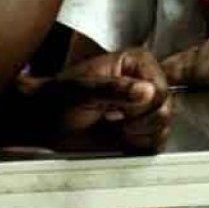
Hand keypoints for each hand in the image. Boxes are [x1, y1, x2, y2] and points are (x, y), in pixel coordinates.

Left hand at [40, 48, 172, 152]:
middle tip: (113, 120)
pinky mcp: (143, 127)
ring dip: (137, 134)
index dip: (141, 107)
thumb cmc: (58, 98)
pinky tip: (120, 137)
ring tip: (114, 127)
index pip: (161, 90)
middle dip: (139, 122)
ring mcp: (147, 105)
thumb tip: (148, 92)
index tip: (117, 111)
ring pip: (163, 126)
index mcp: (138, 63)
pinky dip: (139, 144)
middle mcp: (148, 80)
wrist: (43, 120)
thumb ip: (115, 89)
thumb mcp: (82, 91)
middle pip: (165, 109)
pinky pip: (156, 141)